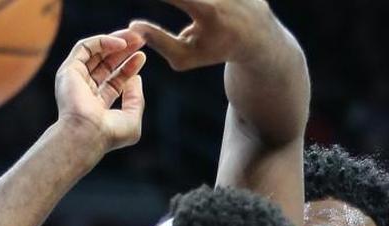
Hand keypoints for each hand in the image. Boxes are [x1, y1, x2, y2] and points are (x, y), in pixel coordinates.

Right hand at [54, 30, 146, 152]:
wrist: (87, 133)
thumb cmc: (109, 133)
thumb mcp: (132, 118)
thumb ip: (136, 99)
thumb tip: (136, 78)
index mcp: (97, 104)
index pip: (114, 80)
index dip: (129, 67)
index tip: (142, 56)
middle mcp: (84, 91)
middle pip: (105, 63)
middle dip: (123, 50)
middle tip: (140, 40)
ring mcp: (75, 80)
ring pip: (95, 52)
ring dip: (115, 41)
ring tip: (134, 37)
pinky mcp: (69, 70)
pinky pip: (85, 47)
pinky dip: (103, 41)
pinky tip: (121, 45)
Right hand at [130, 0, 273, 70]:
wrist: (256, 39)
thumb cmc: (213, 49)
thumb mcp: (184, 56)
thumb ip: (158, 42)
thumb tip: (132, 27)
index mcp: (209, 12)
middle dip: (179, 5)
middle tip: (182, 26)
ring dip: (187, 3)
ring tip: (196, 27)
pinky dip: (198, 1)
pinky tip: (205, 20)